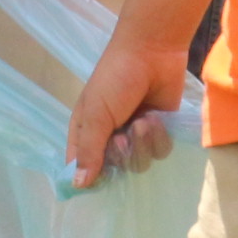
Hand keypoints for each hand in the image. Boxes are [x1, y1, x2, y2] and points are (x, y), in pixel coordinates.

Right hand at [62, 26, 190, 188]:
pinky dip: (160, 137)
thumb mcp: (95, 114)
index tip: (101, 178)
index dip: (91, 176)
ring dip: (143, 144)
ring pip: (140, 163)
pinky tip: (156, 118)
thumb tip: (77, 184)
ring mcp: (136, 135)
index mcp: (86, 132)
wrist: (152, 52)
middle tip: (122, 136)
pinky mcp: (160, 130)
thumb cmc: (116, 79)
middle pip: (115, 170)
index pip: (82, 166)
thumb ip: (88, 150)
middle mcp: (109, 137)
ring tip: (143, 120)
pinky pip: (160, 152)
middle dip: (122, 154)